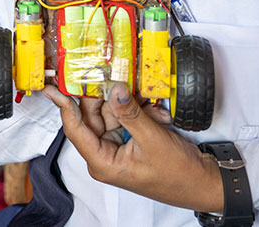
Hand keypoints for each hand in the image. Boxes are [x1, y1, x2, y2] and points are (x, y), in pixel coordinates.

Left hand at [43, 82, 223, 212]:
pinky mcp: (131, 138)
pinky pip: (128, 115)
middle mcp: (106, 153)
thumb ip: (130, 112)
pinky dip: (141, 110)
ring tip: (149, 103)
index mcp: (102, 161)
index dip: (65, 106)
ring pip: (113, 111)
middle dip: (109, 96)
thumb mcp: (152, 139)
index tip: (55, 88)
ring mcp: (119, 145)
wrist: (204, 183)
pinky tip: (156, 112)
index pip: (75, 129)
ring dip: (131, 104)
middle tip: (115, 76)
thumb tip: (114, 90)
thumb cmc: (178, 176)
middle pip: (95, 114)